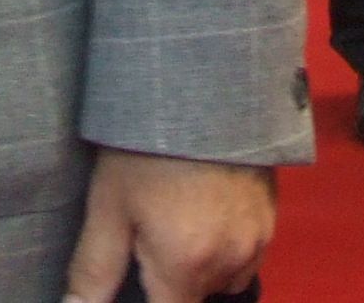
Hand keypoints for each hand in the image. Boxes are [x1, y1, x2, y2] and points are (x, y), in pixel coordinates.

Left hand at [62, 149, 272, 302]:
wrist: (205, 82)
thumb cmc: (147, 140)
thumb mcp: (108, 203)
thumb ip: (93, 271)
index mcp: (185, 266)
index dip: (147, 302)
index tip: (136, 281)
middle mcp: (229, 262)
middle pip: (194, 299)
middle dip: (168, 281)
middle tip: (146, 236)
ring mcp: (256, 240)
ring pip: (222, 281)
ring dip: (198, 268)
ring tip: (173, 219)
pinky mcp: (271, 216)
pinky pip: (245, 254)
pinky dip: (223, 247)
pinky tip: (200, 209)